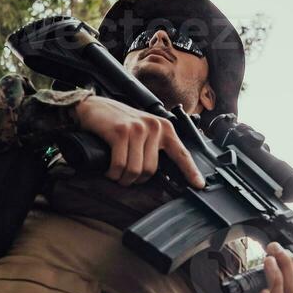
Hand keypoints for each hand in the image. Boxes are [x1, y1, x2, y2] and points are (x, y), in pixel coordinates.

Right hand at [72, 94, 204, 188]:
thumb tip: (165, 173)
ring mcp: (137, 129)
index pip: (181, 153)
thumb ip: (155, 146)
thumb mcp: (143, 130)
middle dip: (136, 179)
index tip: (199, 185)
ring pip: (135, 170)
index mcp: (164, 128)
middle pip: (151, 170)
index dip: (191, 172)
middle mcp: (154, 127)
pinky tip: (109, 171)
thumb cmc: (118, 123)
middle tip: (125, 176)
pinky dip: (113, 173)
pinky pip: (120, 165)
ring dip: (123, 178)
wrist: (94, 108)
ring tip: (116, 174)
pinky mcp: (121, 132)